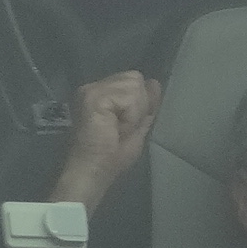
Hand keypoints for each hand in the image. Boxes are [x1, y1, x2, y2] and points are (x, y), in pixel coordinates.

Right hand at [57, 70, 161, 203]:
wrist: (95, 169)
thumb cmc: (112, 154)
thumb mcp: (137, 124)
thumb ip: (146, 103)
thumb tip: (155, 82)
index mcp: (102, 92)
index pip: (133, 79)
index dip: (138, 102)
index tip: (123, 125)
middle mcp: (94, 86)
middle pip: (135, 78)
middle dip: (137, 104)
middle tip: (120, 126)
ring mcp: (92, 90)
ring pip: (134, 86)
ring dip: (133, 112)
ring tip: (117, 128)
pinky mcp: (93, 97)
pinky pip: (130, 98)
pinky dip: (130, 116)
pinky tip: (115, 128)